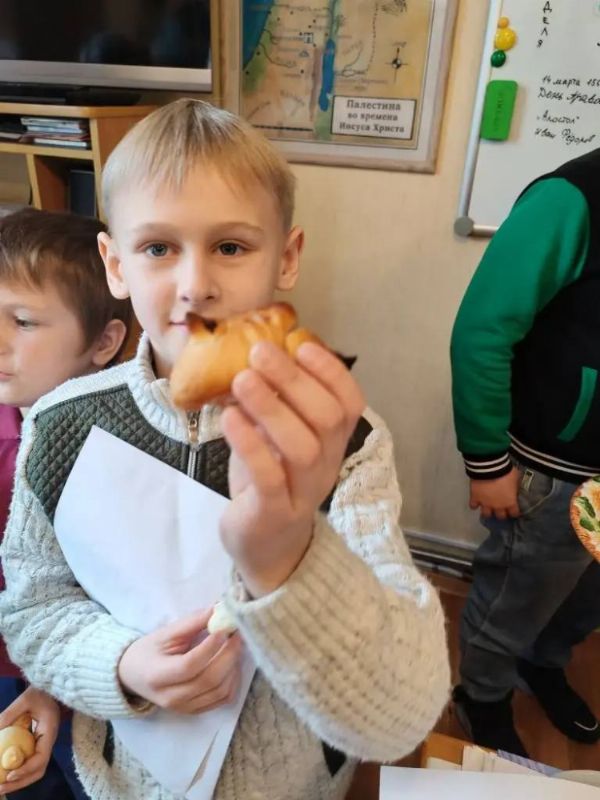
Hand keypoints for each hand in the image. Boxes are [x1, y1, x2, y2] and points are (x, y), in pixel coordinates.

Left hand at [0, 687, 58, 793]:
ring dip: (19, 780)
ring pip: (34, 770)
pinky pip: (29, 761)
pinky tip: (4, 772)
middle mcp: (48, 742)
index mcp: (50, 732)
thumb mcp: (25, 699)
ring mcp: (43, 744)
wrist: (52, 688)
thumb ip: (9, 715)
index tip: (8, 775)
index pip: (41, 758)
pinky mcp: (37, 744)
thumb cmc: (41, 691)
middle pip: (38, 770)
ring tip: (0, 786)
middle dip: (20, 783)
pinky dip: (18, 770)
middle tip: (1, 788)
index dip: (25, 770)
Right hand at [117, 610, 241, 714]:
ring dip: (234, 667)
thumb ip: (191, 622)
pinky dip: (233, 681)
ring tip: (234, 647)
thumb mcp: (164, 633)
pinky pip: (223, 699)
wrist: (134, 675)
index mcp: (158, 675)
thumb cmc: (149, 651)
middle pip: (209, 679)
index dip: (210, 647)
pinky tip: (231, 664)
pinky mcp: (194, 711)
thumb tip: (219, 609)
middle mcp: (171, 697)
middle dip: (229, 654)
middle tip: (237, 635)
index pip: (189, 665)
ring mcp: (184, 707)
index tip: (224, 629)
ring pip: (220, 691)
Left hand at [220, 341, 364, 597]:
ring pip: (302, 447)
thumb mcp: (277, 438)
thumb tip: (254, 354)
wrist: (266, 549)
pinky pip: (269, 477)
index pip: (350, 403)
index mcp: (332, 442)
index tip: (301, 345)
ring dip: (272, 408)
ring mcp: (303, 491)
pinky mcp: (274, 513)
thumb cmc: (271, 481)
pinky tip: (230, 419)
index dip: (331, 371)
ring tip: (242, 380)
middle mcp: (327, 464)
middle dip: (294, 380)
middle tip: (260, 352)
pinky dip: (250, 444)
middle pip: (327, 419)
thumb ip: (275, 403)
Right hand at [469, 467, 520, 518]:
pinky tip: (476, 502)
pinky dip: (474, 504)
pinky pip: (473, 506)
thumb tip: (515, 489)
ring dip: (488, 511)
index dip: (514, 512)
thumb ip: (515, 487)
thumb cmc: (506, 472)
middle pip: (500, 516)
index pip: (514, 513)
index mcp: (510, 502)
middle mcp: (498, 506)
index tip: (514, 509)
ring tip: (488, 507)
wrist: (490, 467)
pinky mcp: (475, 498)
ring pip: (486, 514)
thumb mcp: (516, 478)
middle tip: (501, 509)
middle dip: (502, 513)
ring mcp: (485, 504)